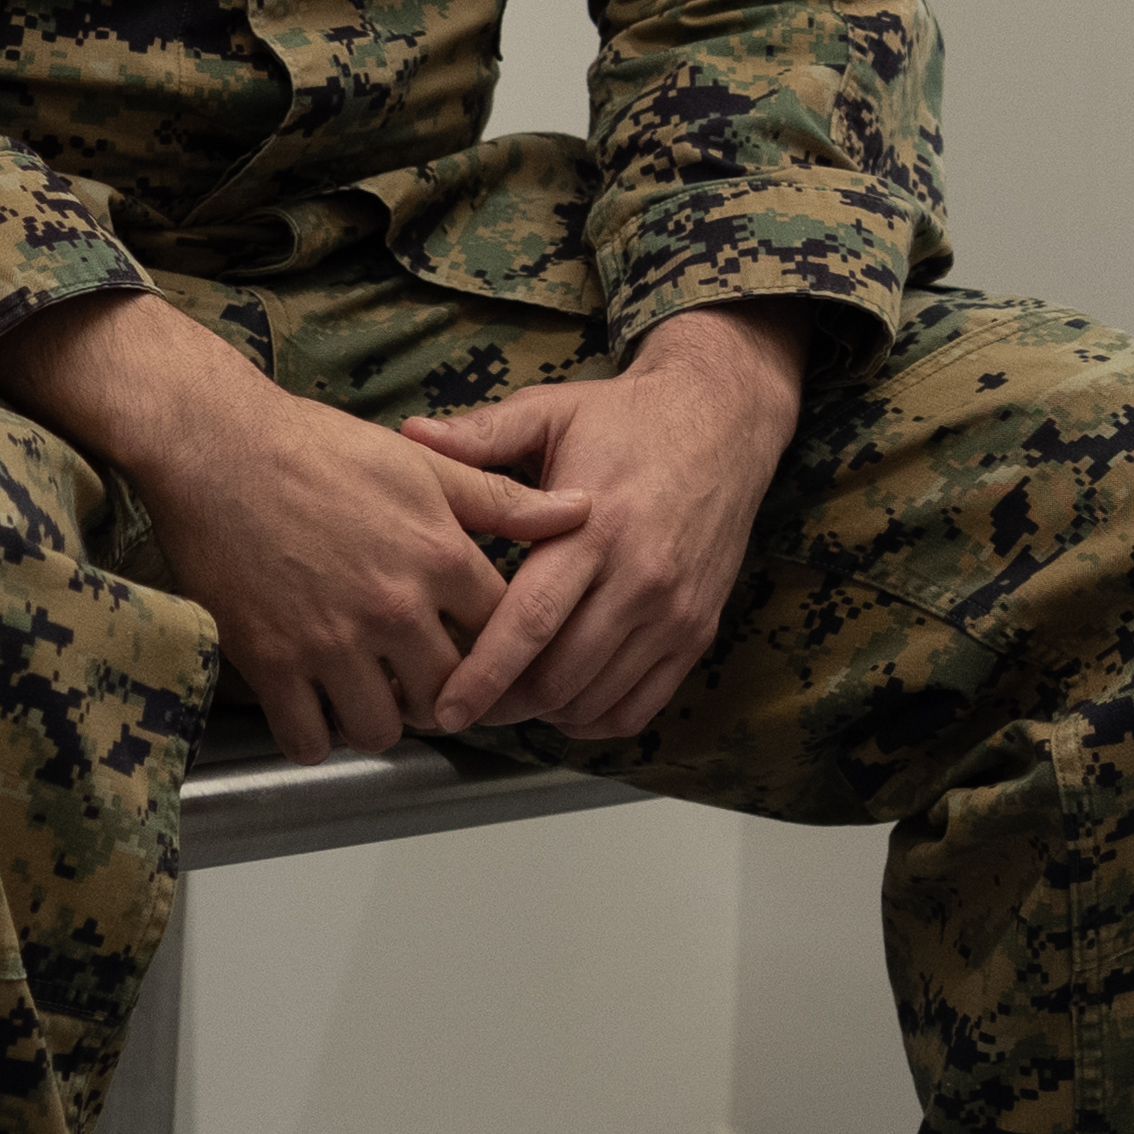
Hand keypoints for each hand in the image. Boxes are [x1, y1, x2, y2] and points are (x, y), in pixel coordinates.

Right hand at [0, 292, 585, 763]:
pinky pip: (309, 739)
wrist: (214, 444)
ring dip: (381, 722)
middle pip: (447, 696)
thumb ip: (504, 501)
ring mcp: (331, 641)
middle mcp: (394, 608)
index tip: (484, 655)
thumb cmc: (316, 445)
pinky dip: (316, 737)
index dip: (499, 653)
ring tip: (370, 697)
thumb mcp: (422, 465)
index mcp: (440, 557)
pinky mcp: (272, 661)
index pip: (502, 637)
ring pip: (382, 729)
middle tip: (424, 684)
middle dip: (442, 697)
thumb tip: (583, 513)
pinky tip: (316, 712)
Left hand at [394, 305, 814, 742]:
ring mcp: (675, 613)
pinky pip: (639, 707)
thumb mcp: (550, 413)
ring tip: (503, 700)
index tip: (444, 707)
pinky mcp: (699, 632)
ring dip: (542, 715)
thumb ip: (480, 436)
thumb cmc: (628, 418)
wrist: (725, 420)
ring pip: (595, 700)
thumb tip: (408, 436)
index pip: (529, 623)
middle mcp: (641, 579)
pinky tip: (560, 702)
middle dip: (502, 705)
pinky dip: (592, 720)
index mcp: (594, 528)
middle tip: (461, 707)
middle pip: (559, 677)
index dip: (481, 676)